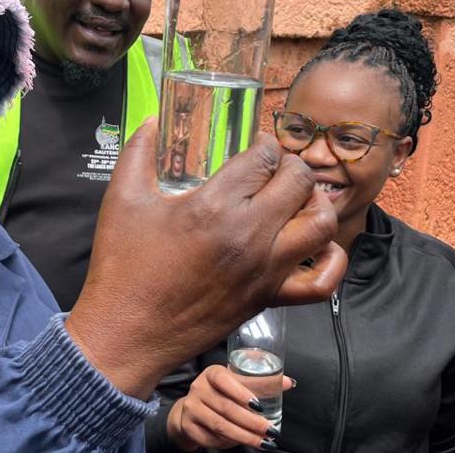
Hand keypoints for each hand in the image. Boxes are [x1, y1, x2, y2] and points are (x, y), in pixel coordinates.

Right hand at [67, 119, 345, 398]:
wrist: (127, 333)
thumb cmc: (123, 266)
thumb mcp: (122, 199)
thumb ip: (138, 152)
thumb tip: (151, 121)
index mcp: (214, 205)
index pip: (264, 158)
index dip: (264, 145)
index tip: (255, 148)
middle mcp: (249, 235)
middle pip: (299, 181)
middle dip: (290, 165)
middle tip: (274, 168)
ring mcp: (265, 269)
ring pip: (321, 223)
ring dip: (316, 202)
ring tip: (298, 199)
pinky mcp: (268, 298)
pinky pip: (322, 283)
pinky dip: (331, 261)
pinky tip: (316, 246)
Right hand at [167, 365, 293, 450]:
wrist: (192, 409)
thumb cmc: (221, 393)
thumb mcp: (238, 383)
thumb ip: (262, 383)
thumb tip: (289, 383)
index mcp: (212, 373)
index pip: (225, 380)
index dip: (242, 393)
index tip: (260, 406)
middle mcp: (198, 388)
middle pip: (226, 408)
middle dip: (251, 422)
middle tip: (269, 430)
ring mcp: (191, 408)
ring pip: (220, 426)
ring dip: (244, 436)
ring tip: (263, 442)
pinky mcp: (189, 427)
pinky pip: (211, 438)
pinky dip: (229, 442)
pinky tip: (243, 442)